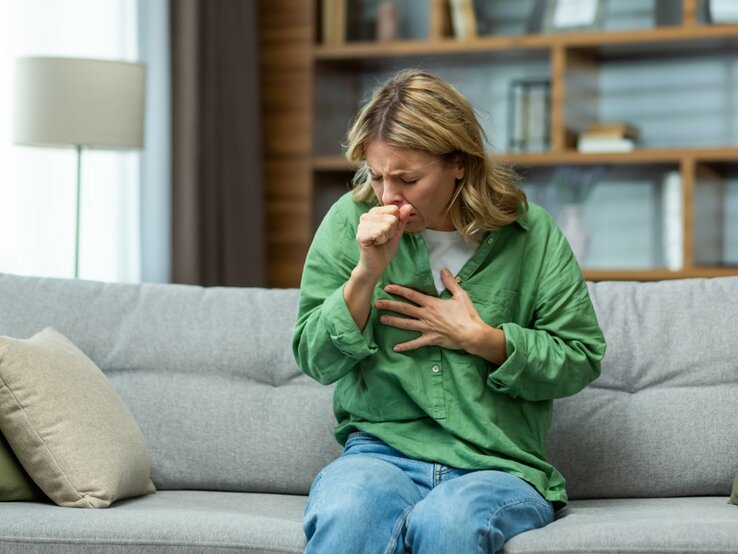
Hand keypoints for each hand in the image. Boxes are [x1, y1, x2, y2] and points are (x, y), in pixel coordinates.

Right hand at [355, 204, 413, 279]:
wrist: (377, 265)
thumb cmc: (385, 248)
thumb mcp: (397, 232)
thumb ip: (402, 219)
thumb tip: (409, 206)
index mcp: (374, 213)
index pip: (393, 209)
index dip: (395, 223)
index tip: (389, 232)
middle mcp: (366, 216)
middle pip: (391, 218)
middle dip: (391, 231)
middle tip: (384, 239)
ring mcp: (361, 225)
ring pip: (385, 226)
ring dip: (386, 237)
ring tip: (379, 242)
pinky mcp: (360, 235)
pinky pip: (378, 233)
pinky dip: (381, 240)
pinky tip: (375, 244)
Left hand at [374, 268, 488, 351]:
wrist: (472, 333)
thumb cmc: (467, 314)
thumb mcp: (460, 295)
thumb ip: (450, 282)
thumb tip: (444, 270)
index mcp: (432, 303)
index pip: (411, 295)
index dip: (398, 290)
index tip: (387, 288)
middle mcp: (426, 315)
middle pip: (404, 309)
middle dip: (389, 306)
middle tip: (376, 304)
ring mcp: (427, 328)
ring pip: (406, 324)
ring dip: (393, 321)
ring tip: (381, 319)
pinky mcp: (431, 339)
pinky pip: (416, 343)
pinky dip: (406, 346)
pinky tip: (395, 348)